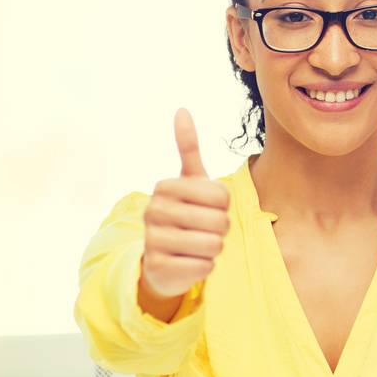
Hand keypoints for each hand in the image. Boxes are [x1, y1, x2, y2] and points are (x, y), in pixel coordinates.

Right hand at [139, 109, 230, 302]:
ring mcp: (152, 240)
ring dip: (214, 249)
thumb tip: (182, 109)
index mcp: (164, 187)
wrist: (164, 259)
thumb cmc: (186, 214)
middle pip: (220, 221)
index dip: (224, 207)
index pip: (222, 196)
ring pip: (214, 245)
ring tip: (197, 245)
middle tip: (203, 230)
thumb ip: (188, 148)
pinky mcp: (158, 268)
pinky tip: (188, 262)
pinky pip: (205, 267)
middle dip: (220, 229)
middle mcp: (153, 211)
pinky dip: (205, 267)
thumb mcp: (190, 181)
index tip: (207, 208)